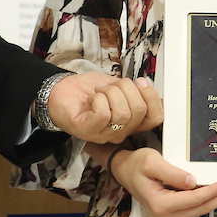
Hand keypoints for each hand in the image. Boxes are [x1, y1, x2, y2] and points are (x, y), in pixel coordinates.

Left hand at [47, 72, 162, 142]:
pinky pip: (103, 114)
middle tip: (111, 86)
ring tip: (99, 92)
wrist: (60, 91)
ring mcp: (104, 134)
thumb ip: (133, 90)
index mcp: (131, 122)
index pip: (156, 118)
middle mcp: (120, 132)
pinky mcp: (88, 131)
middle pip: (140, 111)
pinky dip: (98, 99)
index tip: (140, 82)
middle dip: (126, 88)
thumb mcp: (117, 86)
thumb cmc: (89, 90)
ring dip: (110, 92)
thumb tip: (146, 85)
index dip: (153, 97)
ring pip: (122, 113)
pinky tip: (91, 98)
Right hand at [107, 146, 216, 216]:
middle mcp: (166, 215)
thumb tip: (192, 182)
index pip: (192, 199)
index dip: (211, 192)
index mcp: (160, 204)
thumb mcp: (151, 162)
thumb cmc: (137, 164)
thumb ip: (171, 173)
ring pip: (201, 209)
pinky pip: (197, 206)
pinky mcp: (175, 211)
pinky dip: (212, 200)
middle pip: (201, 207)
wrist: (125, 170)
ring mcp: (171, 215)